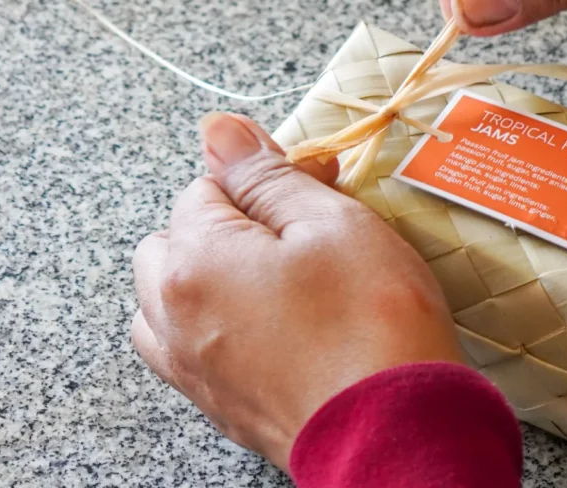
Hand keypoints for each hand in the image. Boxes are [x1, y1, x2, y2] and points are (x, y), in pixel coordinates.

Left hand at [131, 113, 463, 470]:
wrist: (399, 437)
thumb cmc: (372, 325)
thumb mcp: (330, 222)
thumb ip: (265, 174)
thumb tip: (218, 129)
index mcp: (195, 263)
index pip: (205, 187)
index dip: (265, 177)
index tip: (316, 186)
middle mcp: (175, 317)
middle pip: (173, 238)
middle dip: (226, 221)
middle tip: (296, 227)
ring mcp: (192, 368)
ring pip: (168, 295)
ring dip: (208, 271)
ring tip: (273, 272)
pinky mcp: (217, 404)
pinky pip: (184, 344)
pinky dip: (211, 319)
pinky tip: (267, 319)